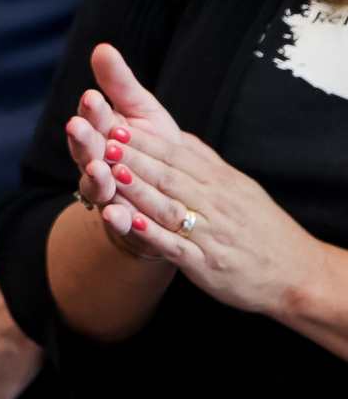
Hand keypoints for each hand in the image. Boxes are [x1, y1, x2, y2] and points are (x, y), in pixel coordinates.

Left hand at [68, 41, 335, 321]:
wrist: (296, 273)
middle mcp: (216, 204)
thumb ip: (206, 163)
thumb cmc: (261, 228)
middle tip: (102, 140)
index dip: (146, 142)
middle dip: (134, 158)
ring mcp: (210, 234)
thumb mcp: (239, 187)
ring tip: (110, 173)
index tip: (117, 125)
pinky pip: (175, 246)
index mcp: (221, 182)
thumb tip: (179, 137)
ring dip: (139, 190)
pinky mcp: (206, 263)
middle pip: (169, 176)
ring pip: (168, 207)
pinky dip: (152, 235)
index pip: (178, 156)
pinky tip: (129, 223)